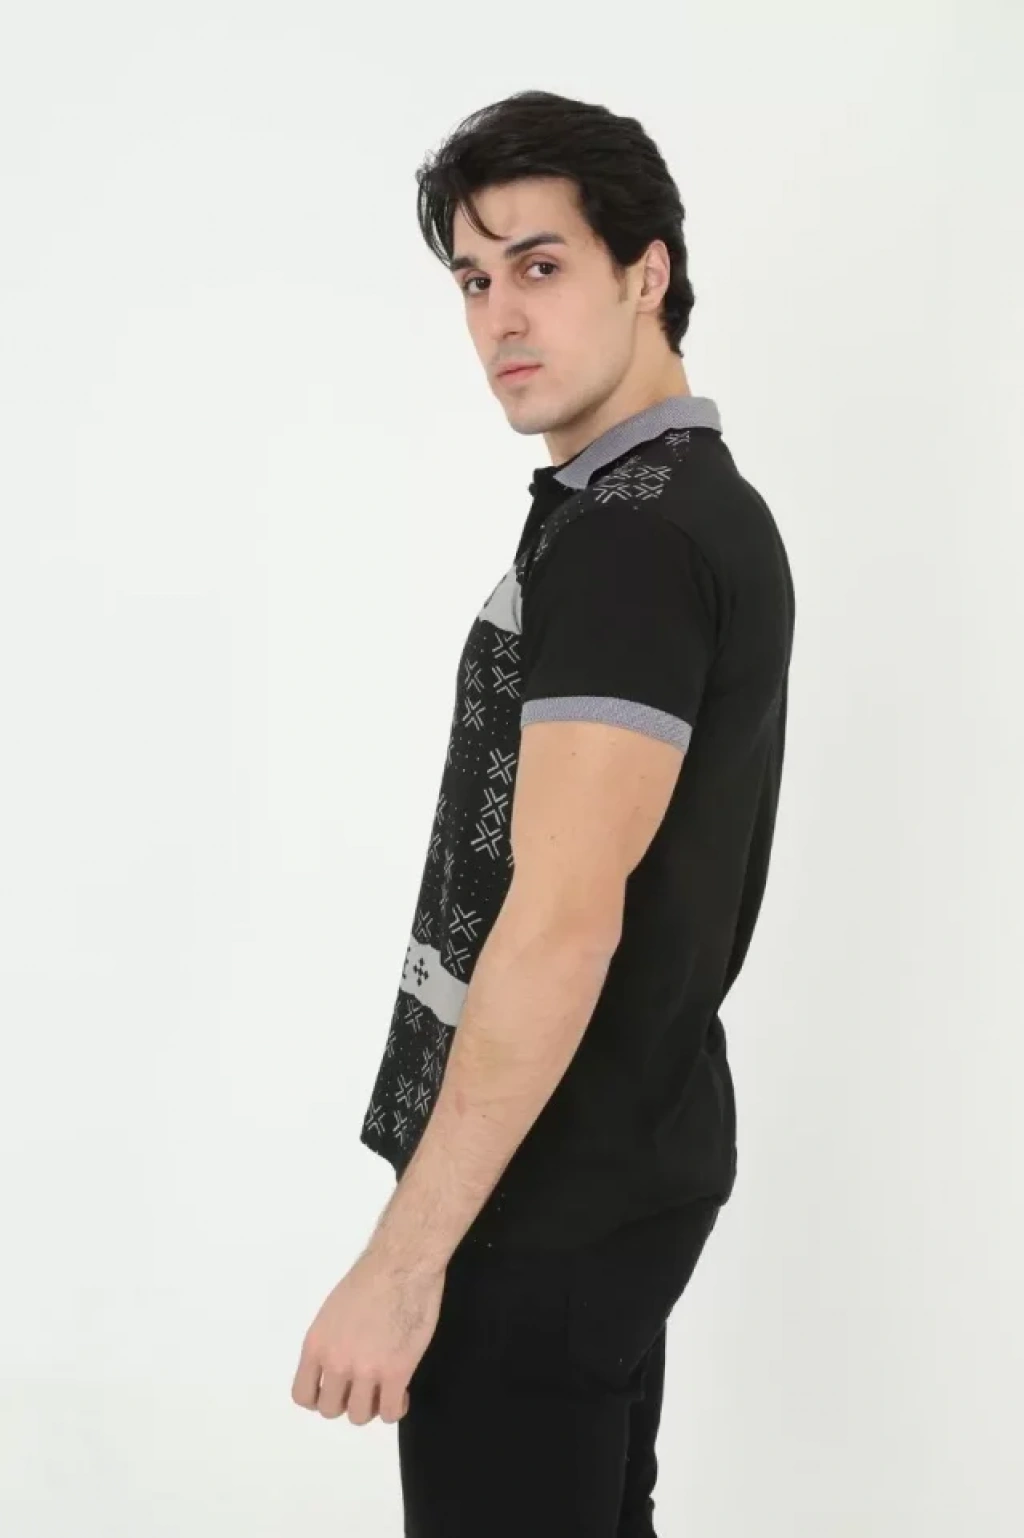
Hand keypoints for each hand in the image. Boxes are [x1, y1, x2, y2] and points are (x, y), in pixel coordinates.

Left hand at [291, 1249, 445, 1424]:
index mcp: (316, 1345)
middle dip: (347, 1402)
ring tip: (384, 1389)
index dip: (319, 1398)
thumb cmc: (370, 1278)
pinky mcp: (396, 1372)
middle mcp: (336, 1362)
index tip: (336, 1390)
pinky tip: (402, 1392)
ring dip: (372, 1407)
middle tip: (364, 1386)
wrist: (401, 1264)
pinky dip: (395, 1409)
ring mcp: (366, 1370)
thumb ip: (330, 1343)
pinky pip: (390, 1413)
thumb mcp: (333, 1312)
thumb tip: (338, 1365)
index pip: (303, 1395)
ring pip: (359, 1417)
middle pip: (330, 1410)